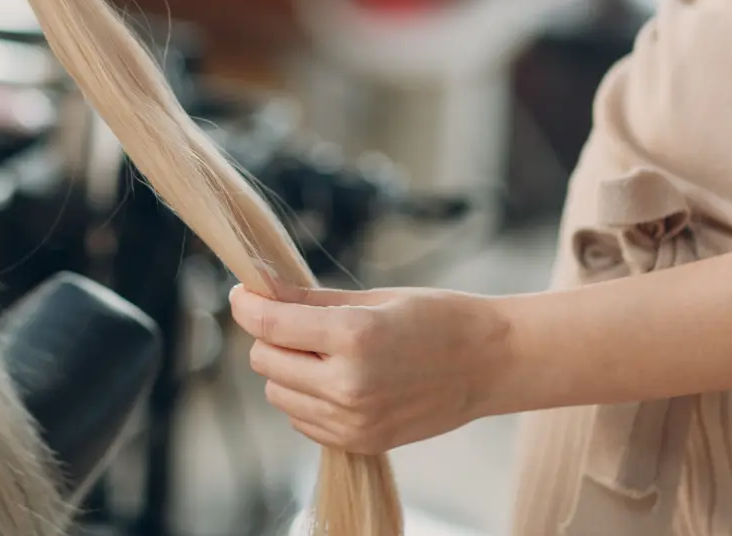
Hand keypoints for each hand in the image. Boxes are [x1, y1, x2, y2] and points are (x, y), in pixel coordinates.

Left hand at [228, 284, 511, 453]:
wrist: (490, 364)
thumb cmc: (437, 319)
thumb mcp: (372, 298)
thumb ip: (307, 300)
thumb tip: (257, 288)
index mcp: (354, 337)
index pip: (269, 323)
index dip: (246, 304)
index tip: (241, 292)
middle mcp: (349, 384)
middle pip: (264, 360)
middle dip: (271, 336)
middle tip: (298, 319)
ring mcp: (353, 421)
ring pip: (277, 394)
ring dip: (287, 369)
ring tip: (325, 351)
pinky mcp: (359, 443)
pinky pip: (302, 420)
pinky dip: (306, 398)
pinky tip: (339, 378)